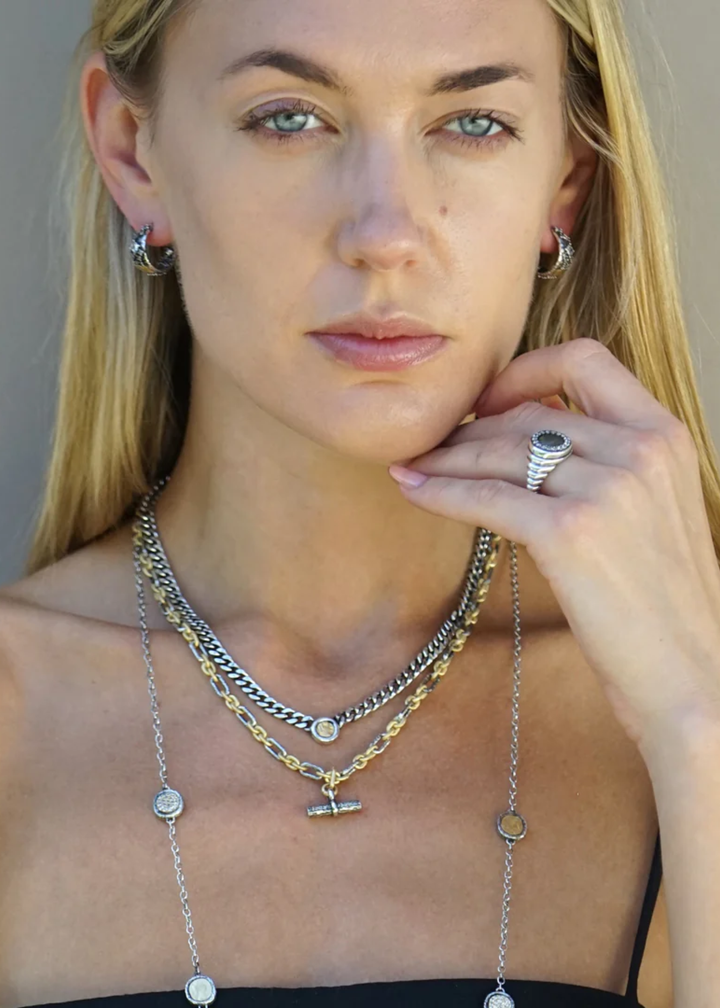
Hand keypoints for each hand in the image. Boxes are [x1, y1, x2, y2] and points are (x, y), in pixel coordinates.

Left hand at [388, 338, 719, 751]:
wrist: (693, 676)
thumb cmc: (664, 601)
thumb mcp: (652, 509)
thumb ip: (608, 461)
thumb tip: (530, 429)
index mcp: (664, 435)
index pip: (584, 359)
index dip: (524, 370)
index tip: (488, 400)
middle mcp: (640, 449)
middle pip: (527, 414)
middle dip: (470, 430)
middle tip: (434, 447)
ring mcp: (606, 489)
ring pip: (499, 452)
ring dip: (446, 459)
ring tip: (414, 467)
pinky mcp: (569, 533)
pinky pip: (486, 497)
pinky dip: (441, 492)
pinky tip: (414, 491)